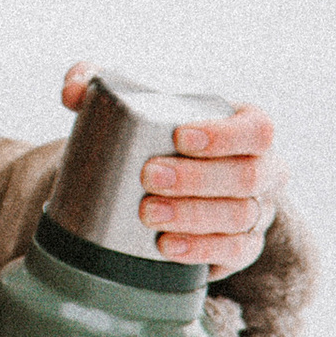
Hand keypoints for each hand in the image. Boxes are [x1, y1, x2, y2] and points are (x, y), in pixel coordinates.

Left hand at [61, 64, 284, 279]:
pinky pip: (235, 253)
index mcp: (248, 127)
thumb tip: (71, 92)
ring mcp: (257, 211)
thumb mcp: (132, 100)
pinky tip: (168, 248)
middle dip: (198, 179)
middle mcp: (264, 170)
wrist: (163, 179)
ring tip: (149, 214)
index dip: (225, 135)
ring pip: (241, 218)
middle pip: (248, 177)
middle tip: (149, 177)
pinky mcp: (243, 246)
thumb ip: (96, 82)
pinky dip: (202, 251)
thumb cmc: (155, 132)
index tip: (179, 137)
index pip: (257, 129)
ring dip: (194, 218)